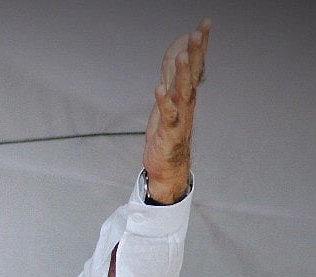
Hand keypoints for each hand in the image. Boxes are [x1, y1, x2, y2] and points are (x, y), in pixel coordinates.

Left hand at [143, 18, 210, 202]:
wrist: (168, 166)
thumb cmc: (168, 131)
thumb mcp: (167, 98)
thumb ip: (171, 76)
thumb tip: (176, 52)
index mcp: (185, 94)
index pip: (195, 64)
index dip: (200, 44)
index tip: (205, 23)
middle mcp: (185, 103)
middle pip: (191, 74)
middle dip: (195, 52)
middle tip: (199, 31)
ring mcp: (179, 117)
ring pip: (182, 92)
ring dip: (181, 75)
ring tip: (182, 56)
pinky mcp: (169, 132)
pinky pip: (168, 116)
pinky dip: (163, 103)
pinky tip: (158, 90)